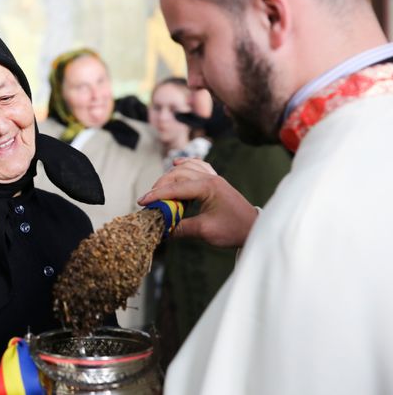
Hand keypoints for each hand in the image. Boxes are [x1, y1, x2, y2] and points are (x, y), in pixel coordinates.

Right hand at [137, 158, 257, 247]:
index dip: (157, 195)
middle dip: (160, 186)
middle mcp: (210, 178)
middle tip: (149, 201)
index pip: (175, 188)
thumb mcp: (205, 231)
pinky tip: (177, 164)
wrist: (254, 228)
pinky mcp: (215, 180)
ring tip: (158, 190)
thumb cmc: (233, 229)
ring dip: (169, 177)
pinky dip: (185, 164)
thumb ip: (181, 228)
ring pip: (185, 168)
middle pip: (177, 174)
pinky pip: (197, 166)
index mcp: (208, 187)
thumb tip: (162, 229)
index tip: (141, 202)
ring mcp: (213, 177)